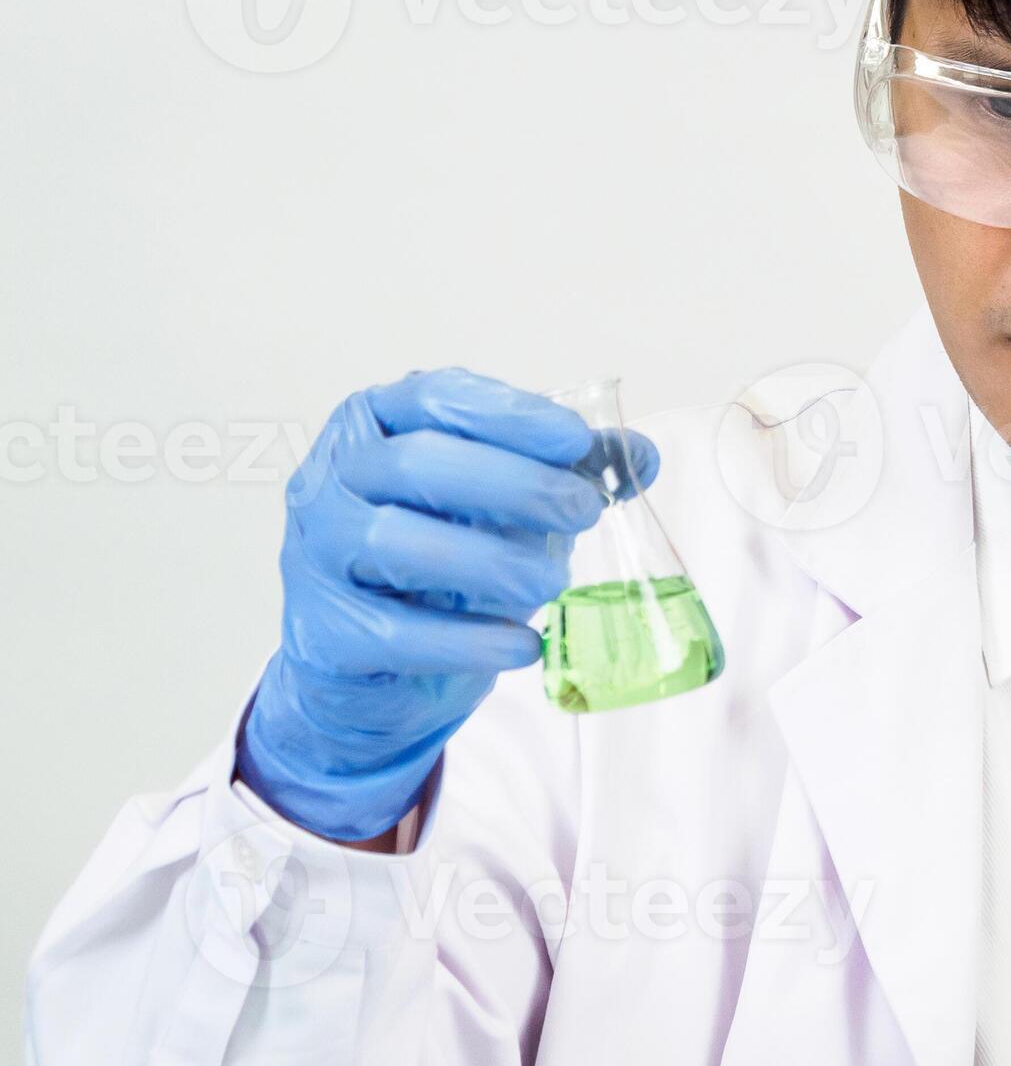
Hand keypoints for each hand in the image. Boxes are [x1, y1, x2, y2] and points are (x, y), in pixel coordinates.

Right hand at [235, 370, 653, 840]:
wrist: (372, 668)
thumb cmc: (441, 563)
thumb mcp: (506, 507)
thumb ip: (567, 473)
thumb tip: (641, 454)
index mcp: (374, 427)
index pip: (435, 398)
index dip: (509, 414)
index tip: (575, 440)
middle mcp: (332, 480)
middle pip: (415, 462)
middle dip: (512, 484)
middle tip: (584, 512)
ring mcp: (314, 554)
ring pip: (392, 541)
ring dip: (487, 559)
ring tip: (554, 582)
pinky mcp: (322, 632)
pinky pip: (393, 631)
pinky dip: (466, 640)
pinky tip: (522, 645)